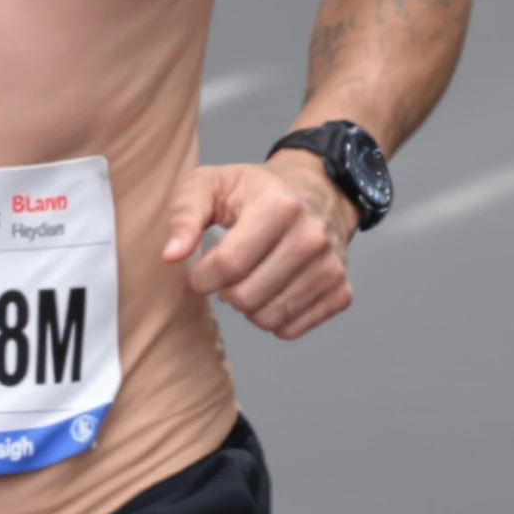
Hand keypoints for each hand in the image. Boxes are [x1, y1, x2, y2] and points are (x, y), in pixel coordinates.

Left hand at [162, 154, 355, 341]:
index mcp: (279, 206)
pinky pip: (292, 329)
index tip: (200, 272)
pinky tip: (270, 290)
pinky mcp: (340, 290)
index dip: (203, 277)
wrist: (316, 189)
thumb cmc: (255, 189)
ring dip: (248, 307)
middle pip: (248, 297)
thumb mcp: (210, 184)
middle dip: (225, 292)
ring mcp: (330, 266)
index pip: (230, 264)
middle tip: (227, 274)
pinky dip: (273, 319)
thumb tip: (172, 255)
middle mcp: (311, 237)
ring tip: (248, 279)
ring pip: (269, 318)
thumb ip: (184, 215)